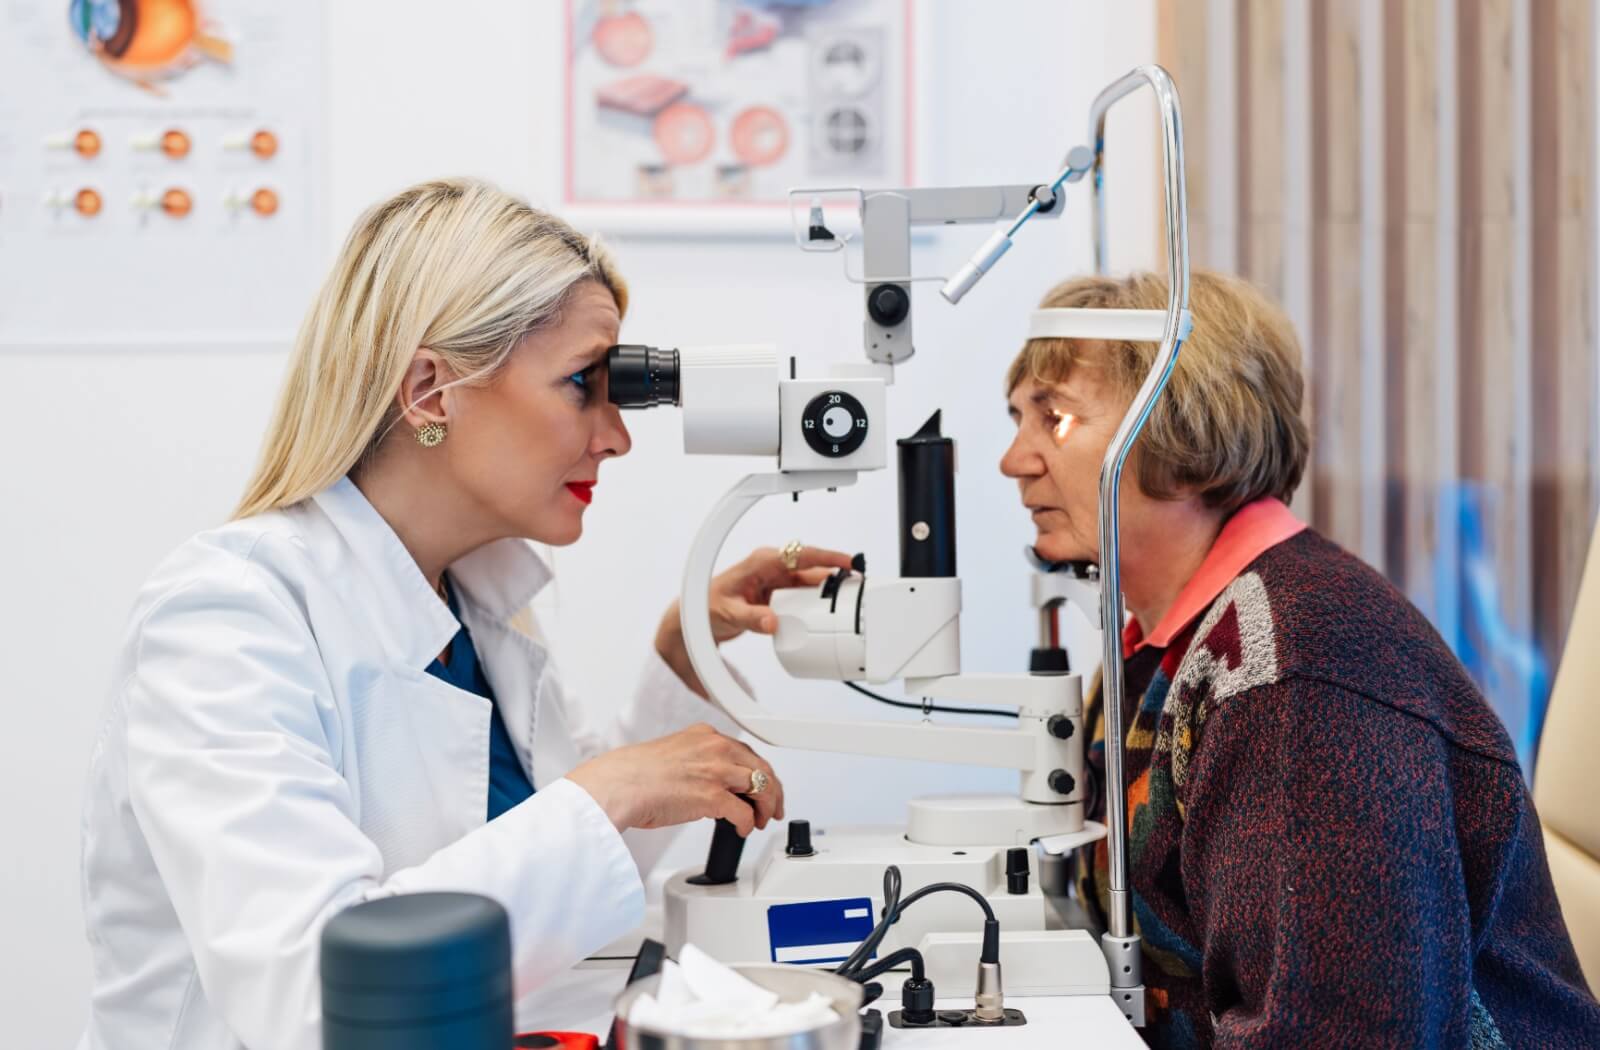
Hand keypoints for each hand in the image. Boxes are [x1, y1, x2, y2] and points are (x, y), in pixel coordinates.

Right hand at [565, 723, 785, 834]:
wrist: (618, 785)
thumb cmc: (634, 775)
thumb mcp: (672, 755)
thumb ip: (697, 763)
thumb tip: (709, 785)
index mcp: (705, 736)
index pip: (745, 752)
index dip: (759, 773)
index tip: (762, 786)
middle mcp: (715, 748)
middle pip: (761, 768)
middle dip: (772, 791)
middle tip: (772, 808)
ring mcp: (716, 770)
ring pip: (760, 787)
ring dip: (764, 808)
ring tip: (760, 821)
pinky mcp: (713, 795)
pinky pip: (744, 812)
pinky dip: (748, 824)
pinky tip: (743, 830)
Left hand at [656, 544, 853, 695]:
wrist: (693, 618)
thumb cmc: (705, 606)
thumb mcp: (729, 613)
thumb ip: (752, 619)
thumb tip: (773, 622)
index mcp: (761, 561)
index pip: (801, 554)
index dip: (827, 556)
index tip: (848, 562)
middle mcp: (771, 567)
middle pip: (811, 568)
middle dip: (835, 576)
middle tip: (857, 588)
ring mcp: (775, 581)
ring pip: (810, 583)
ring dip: (827, 591)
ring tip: (848, 601)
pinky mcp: (777, 595)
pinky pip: (803, 596)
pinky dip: (816, 603)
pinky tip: (828, 612)